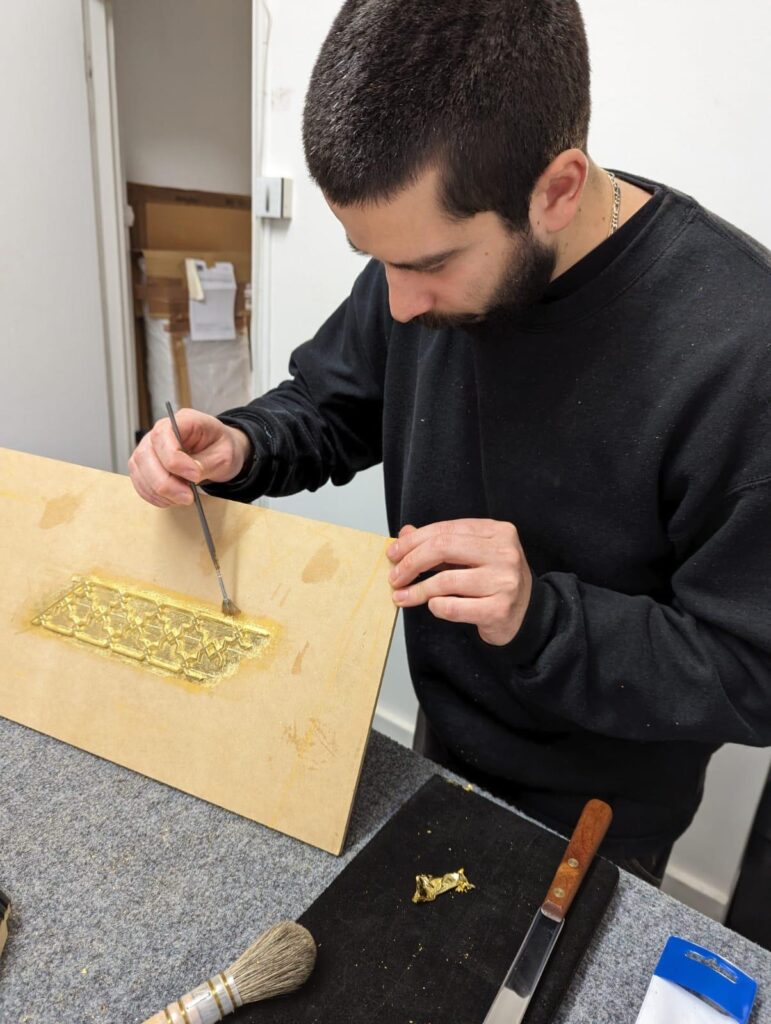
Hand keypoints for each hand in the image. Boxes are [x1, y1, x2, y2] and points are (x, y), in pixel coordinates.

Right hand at [128, 408, 250, 507]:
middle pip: (145, 456)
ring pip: (140, 471)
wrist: (219, 451)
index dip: (174, 459)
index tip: (194, 477)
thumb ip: (205, 463)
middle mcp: (159, 432)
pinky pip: (140, 483)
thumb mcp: (224, 454)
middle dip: (165, 482)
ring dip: (160, 492)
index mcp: (182, 420)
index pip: (163, 435)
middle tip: (188, 497)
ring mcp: (149, 448)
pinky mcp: (144, 466)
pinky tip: (172, 499)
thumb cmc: (221, 447)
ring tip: (184, 498)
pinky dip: (154, 496)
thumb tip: (189, 476)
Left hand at [386, 519, 532, 645]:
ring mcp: (504, 581)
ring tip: (402, 597)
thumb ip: (440, 542)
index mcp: (497, 531)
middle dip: (410, 562)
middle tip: (394, 577)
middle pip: (443, 548)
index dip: (413, 541)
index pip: (445, 529)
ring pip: (445, 580)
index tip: (393, 554)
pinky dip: (436, 606)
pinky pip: (453, 607)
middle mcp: (504, 553)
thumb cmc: (494, 580)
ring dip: (417, 590)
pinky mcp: (499, 609)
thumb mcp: (471, 555)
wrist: (527, 614)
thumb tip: (405, 534)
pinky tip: (432, 606)